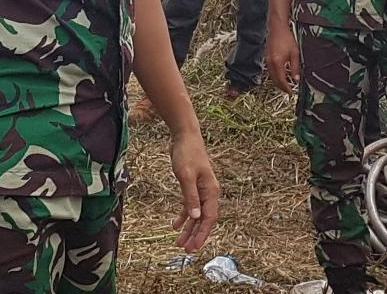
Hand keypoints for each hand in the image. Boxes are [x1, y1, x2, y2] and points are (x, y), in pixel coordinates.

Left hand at [169, 131, 219, 252]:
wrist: (185, 136)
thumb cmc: (187, 153)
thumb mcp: (186, 175)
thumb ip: (190, 196)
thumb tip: (195, 217)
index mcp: (211, 191)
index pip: (209, 218)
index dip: (202, 234)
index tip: (193, 247)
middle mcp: (208, 193)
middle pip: (204, 220)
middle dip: (195, 235)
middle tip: (185, 250)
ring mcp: (201, 190)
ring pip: (196, 215)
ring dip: (189, 229)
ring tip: (179, 242)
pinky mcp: (192, 186)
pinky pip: (190, 206)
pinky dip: (183, 217)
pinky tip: (175, 225)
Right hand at [266, 23, 300, 93]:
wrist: (277, 28)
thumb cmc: (286, 39)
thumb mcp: (295, 54)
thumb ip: (295, 68)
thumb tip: (297, 79)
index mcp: (277, 63)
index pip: (281, 80)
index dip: (286, 88)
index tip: (291, 92)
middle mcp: (270, 63)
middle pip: (274, 80)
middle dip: (281, 87)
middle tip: (288, 90)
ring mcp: (267, 60)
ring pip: (271, 76)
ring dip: (278, 81)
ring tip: (286, 84)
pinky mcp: (266, 57)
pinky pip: (270, 70)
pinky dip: (275, 75)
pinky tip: (281, 74)